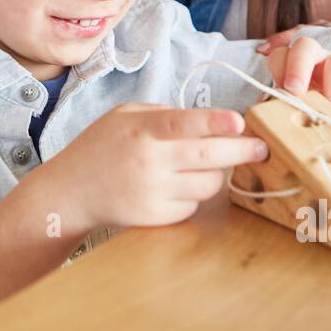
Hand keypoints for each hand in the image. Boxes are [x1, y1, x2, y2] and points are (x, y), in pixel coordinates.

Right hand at [44, 103, 271, 231]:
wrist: (70, 192)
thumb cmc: (99, 147)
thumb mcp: (123, 116)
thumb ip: (163, 112)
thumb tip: (208, 120)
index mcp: (141, 130)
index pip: (183, 123)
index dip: (214, 122)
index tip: (240, 121)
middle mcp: (148, 162)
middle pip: (208, 158)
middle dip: (242, 152)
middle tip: (261, 148)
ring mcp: (152, 193)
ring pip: (208, 185)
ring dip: (216, 175)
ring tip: (204, 166)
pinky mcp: (154, 218)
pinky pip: (193, 207)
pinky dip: (193, 196)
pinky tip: (177, 187)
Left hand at [254, 30, 330, 138]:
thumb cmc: (320, 109)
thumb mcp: (300, 110)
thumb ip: (282, 108)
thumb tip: (262, 114)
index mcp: (295, 64)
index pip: (281, 54)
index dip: (279, 68)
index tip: (282, 91)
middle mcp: (318, 58)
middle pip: (305, 46)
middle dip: (298, 67)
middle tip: (297, 93)